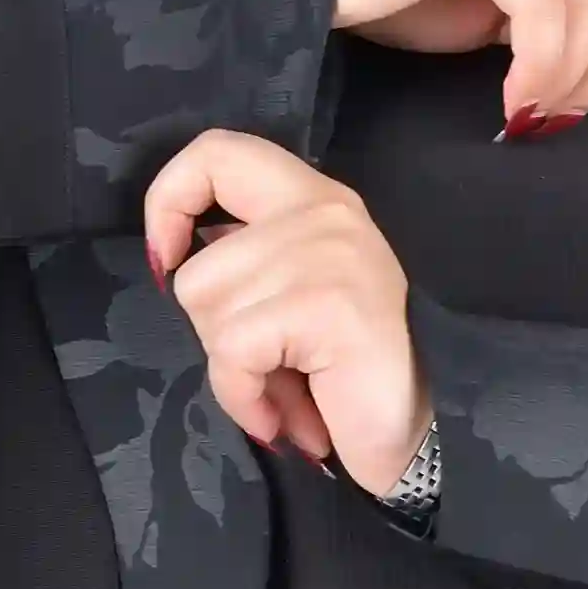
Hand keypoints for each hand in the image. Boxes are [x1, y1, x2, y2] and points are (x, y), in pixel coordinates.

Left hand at [143, 129, 433, 497]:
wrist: (419, 436)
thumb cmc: (346, 373)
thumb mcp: (291, 292)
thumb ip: (246, 258)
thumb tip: (173, 258)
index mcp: (314, 197)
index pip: (218, 152)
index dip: (169, 199)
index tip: (168, 258)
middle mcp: (324, 211)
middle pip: (198, 264)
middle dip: (215, 332)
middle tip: (270, 361)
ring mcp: (329, 254)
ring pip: (207, 307)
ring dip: (234, 368)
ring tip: (285, 386)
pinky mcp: (326, 305)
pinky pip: (233, 351)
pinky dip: (244, 395)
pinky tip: (283, 415)